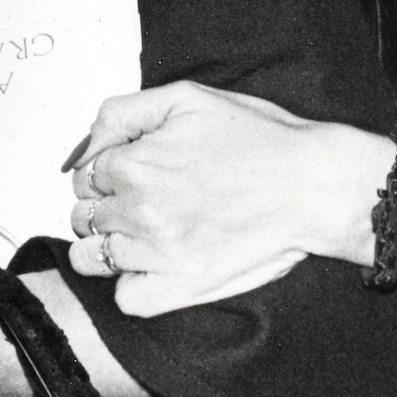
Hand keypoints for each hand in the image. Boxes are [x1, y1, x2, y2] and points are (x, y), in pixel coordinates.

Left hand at [65, 82, 386, 315]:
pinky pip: (128, 299)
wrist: (314, 185)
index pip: (83, 175)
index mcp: (135, 165)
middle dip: (103, 204)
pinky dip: (132, 285)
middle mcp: (140, 211)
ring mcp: (160, 254)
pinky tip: (153, 265)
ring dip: (108, 244)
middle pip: (84, 215)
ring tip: (141, 232)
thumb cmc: (258, 139)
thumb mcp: (184, 98)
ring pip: (93, 258)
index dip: (104, 170)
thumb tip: (85, 144)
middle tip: (141, 198)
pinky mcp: (184, 286)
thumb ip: (121, 114)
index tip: (130, 170)